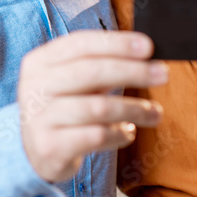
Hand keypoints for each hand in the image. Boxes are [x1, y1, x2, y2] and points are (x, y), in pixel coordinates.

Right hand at [18, 31, 166, 182]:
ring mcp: (38, 118)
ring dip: (133, 108)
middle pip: (90, 71)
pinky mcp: (49, 146)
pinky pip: (96, 136)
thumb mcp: (72, 82)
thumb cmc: (63, 109)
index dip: (117, 43)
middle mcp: (34, 86)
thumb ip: (101, 65)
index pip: (81, 44)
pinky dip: (119, 134)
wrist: (34, 153)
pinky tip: (129, 133)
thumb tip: (145, 52)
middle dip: (132, 71)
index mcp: (39, 62)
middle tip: (162, 74)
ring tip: (154, 113)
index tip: (148, 46)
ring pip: (98, 107)